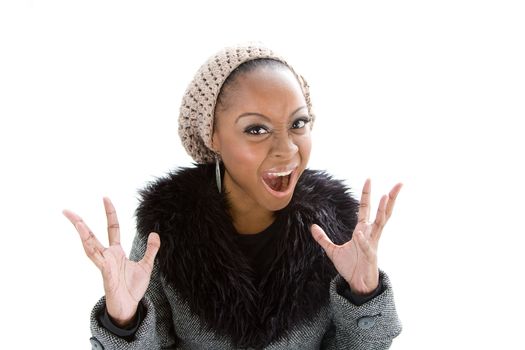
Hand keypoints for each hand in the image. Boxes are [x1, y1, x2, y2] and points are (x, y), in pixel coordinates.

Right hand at [63, 197, 159, 326]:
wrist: (130, 307)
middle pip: (91, 236)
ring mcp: (105, 265)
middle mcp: (107, 256)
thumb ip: (151, 249)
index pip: (112, 227)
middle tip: (67, 211)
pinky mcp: (107, 276)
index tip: (105, 198)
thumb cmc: (133, 288)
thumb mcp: (147, 265)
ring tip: (76, 222)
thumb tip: (154, 233)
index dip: (110, 213)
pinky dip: (96, 253)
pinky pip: (100, 262)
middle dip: (80, 223)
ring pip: (90, 247)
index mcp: (116, 252)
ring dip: (83, 235)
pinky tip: (88, 243)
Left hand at [311, 179, 401, 294]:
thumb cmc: (350, 267)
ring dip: (384, 210)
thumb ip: (323, 238)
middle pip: (382, 212)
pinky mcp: (370, 256)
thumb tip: (312, 226)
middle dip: (389, 198)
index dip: (366, 194)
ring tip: (386, 196)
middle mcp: (370, 234)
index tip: (368, 179)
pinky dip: (363, 240)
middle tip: (398, 184)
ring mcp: (372, 244)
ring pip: (381, 223)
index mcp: (362, 230)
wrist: (357, 284)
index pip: (365, 208)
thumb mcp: (332, 250)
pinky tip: (359, 233)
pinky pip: (367, 246)